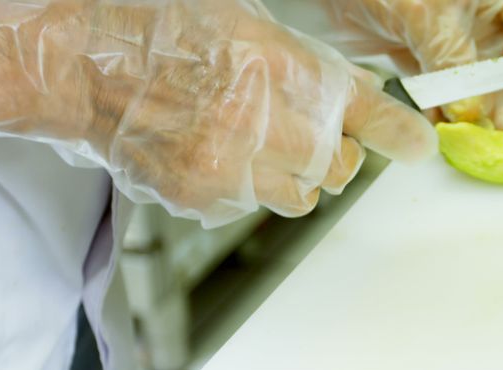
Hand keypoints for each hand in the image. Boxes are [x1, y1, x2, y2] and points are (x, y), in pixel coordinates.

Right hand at [0, 0, 436, 226]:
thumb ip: (310, 68)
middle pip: (338, 167)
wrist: (84, 65)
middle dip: (329, 155)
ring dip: (291, 179)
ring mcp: (232, 163)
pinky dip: (245, 190)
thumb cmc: (164, 35)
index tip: (418, 147)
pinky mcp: (204, 196)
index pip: (362, 109)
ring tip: (250, 145)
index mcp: (279, 65)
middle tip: (297, 133)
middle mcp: (263, 119)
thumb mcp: (248, 28)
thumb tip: (363, 94)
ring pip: (300, 198)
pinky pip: (251, 208)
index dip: (398, 133)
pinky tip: (215, 156)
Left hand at [327, 0, 502, 128]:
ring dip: (474, 108)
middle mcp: (478, 14)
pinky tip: (439, 123)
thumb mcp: (432, 15)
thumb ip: (455, 61)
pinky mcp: (419, 49)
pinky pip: (439, 84)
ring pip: (473, 79)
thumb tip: (472, 107)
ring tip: (473, 133)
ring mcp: (449, 34)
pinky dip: (440, 105)